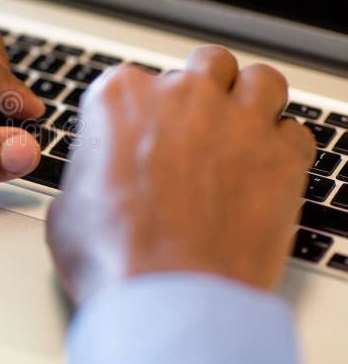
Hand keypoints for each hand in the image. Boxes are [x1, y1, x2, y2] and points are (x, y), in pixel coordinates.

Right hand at [46, 46, 315, 303]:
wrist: (169, 296)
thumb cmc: (114, 254)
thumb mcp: (67, 208)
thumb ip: (88, 175)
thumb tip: (95, 184)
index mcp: (120, 98)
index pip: (131, 80)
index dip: (138, 112)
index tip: (139, 136)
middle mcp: (181, 95)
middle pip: (202, 66)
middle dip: (200, 92)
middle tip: (193, 128)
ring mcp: (237, 120)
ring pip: (259, 79)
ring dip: (250, 99)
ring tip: (240, 130)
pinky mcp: (282, 156)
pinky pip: (296, 131)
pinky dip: (284, 145)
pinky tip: (266, 169)